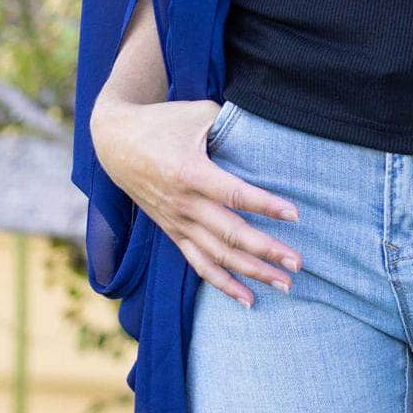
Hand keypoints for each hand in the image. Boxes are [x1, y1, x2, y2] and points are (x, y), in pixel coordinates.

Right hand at [90, 95, 303, 305]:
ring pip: (218, 255)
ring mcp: (177, 221)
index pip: (234, 194)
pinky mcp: (172, 232)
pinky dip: (223, 283)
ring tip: (284, 285)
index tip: (295, 214)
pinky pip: (199, 263)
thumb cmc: (163, 121)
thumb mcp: (197, 113)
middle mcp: (184, 203)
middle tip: (297, 263)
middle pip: (230, 233)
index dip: (265, 205)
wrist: (115, 141)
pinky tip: (248, 299)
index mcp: (190, 172)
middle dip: (266, 250)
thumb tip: (268, 130)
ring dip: (252, 272)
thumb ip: (231, 124)